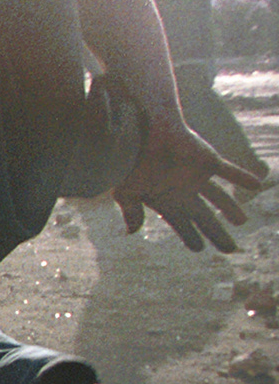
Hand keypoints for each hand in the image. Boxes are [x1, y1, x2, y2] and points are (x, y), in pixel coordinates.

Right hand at [112, 119, 258, 251]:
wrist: (143, 134)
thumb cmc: (131, 162)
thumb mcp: (125, 191)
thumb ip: (131, 212)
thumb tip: (131, 232)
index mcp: (167, 202)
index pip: (183, 225)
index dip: (191, 237)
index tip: (198, 248)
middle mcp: (184, 192)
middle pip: (206, 218)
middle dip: (217, 234)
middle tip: (230, 250)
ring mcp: (197, 178)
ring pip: (220, 198)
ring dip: (232, 209)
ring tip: (242, 222)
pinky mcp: (208, 162)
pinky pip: (229, 172)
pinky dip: (242, 177)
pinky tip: (257, 184)